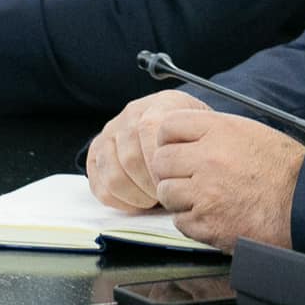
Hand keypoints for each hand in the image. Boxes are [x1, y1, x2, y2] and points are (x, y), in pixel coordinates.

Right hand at [87, 90, 208, 211]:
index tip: (175, 181)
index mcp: (161, 103)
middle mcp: (132, 113)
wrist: (185, 134)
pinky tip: (137, 201)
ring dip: (135, 194)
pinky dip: (118, 200)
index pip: (149, 129)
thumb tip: (190, 178)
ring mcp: (112, 132)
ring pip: (112, 173)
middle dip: (149, 185)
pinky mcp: (97, 152)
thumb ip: (199, 147)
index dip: (159, 163)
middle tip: (166, 194)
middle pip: (130, 156)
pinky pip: (99, 184)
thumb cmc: (197, 141)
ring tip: (153, 199)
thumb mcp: (207, 134)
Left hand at [148, 110, 304, 250]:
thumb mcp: (250, 132)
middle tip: (187, 178)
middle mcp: (207, 158)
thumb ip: (214, 132)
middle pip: (161, 160)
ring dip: (179, 198)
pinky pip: (180, 221)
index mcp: (219, 130)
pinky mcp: (207, 223)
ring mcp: (205, 192)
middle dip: (171, 171)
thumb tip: (186, 137)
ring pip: (165, 192)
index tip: (176, 148)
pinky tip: (212, 215)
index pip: (168, 126)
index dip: (169, 139)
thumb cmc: (286, 170)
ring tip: (203, 198)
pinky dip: (192, 221)